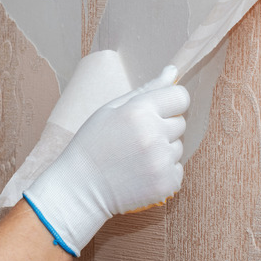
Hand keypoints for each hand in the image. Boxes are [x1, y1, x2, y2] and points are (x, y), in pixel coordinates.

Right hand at [23, 65, 189, 255]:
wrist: (79, 188)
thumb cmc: (92, 145)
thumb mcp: (111, 109)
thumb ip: (146, 89)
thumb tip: (173, 72)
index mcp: (139, 111)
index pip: (180, 96)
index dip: (171, 102)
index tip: (159, 110)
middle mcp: (154, 135)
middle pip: (180, 122)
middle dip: (163, 127)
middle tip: (136, 138)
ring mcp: (162, 161)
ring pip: (178, 147)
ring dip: (163, 150)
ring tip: (135, 158)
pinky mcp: (167, 183)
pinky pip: (177, 169)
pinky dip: (163, 172)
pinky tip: (140, 173)